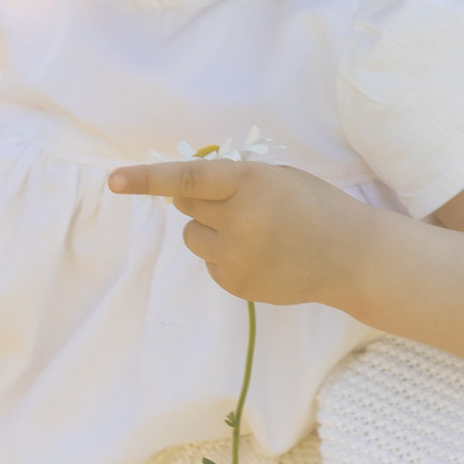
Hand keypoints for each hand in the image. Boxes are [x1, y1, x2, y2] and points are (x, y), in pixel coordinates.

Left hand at [107, 157, 381, 307]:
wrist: (349, 257)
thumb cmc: (314, 206)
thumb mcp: (277, 178)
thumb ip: (234, 179)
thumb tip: (185, 187)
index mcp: (251, 183)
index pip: (189, 178)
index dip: (148, 179)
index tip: (114, 180)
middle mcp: (239, 220)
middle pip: (186, 204)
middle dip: (200, 199)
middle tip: (233, 202)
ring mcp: (236, 257)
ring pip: (192, 236)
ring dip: (211, 230)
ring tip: (253, 233)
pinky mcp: (236, 284)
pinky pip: (210, 263)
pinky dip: (225, 256)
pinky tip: (261, 256)